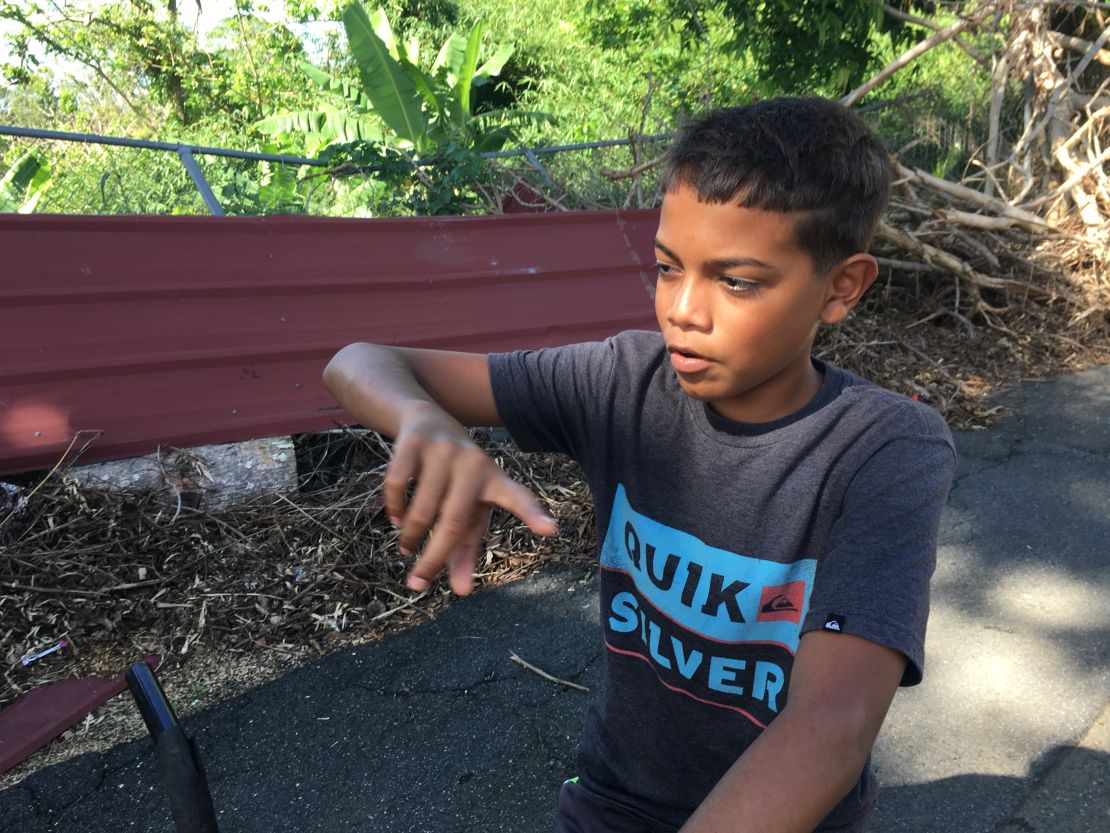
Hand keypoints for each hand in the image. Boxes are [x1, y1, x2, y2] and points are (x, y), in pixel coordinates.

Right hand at [384, 404, 557, 595]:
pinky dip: (394, 508)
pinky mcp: (415, 442)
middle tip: (417, 583)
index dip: (534, 515)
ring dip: (410, 537)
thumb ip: (466, 550)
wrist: (428, 420)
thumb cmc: (456, 481)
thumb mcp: (467, 510)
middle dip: (432, 559)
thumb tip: (461, 592)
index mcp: (495, 482)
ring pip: (421, 510)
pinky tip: (397, 518)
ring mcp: (444, 451)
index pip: (519, 499)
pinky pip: (397, 485)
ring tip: (407, 547)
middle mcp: (474, 464)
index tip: (551, 530)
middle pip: (453, 524)